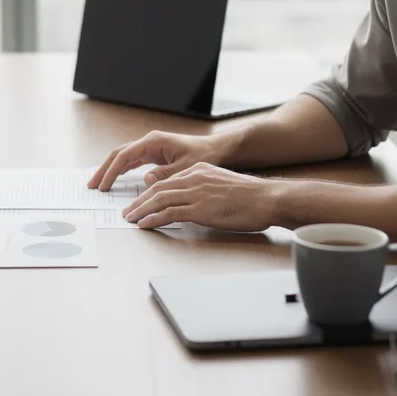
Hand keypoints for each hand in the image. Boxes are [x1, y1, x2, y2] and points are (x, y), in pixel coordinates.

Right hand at [88, 131, 228, 190]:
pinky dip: (121, 170)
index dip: (111, 171)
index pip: (125, 156)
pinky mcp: (153, 153)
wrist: (215, 149)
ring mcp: (150, 147)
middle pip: (119, 154)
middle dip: (104, 169)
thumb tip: (146, 180)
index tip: (103, 185)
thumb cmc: (203, 155)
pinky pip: (132, 161)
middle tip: (92, 185)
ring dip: (110, 170)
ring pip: (123, 157)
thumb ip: (165, 174)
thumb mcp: (185, 168)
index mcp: (154, 142)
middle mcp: (149, 142)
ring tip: (99, 184)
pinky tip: (114, 179)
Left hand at [122, 162, 281, 230]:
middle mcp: (195, 178)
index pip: (167, 181)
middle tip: (128, 212)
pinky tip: (145, 225)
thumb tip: (192, 203)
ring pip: (159, 200)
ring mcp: (197, 193)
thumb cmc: (251, 196)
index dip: (150, 192)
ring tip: (131, 219)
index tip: (140, 202)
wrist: (268, 198)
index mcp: (199, 171)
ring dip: (141, 210)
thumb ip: (204, 189)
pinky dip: (154, 219)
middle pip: (158, 189)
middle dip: (139, 201)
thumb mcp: (222, 185)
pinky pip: (169, 213)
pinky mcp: (200, 209)